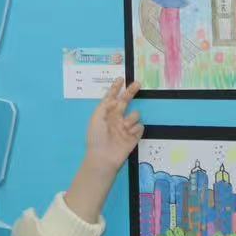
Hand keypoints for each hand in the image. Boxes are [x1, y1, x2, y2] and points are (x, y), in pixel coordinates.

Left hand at [63, 81, 142, 222]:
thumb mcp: (96, 118)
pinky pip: (140, 127)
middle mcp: (116, 118)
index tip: (120, 79)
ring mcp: (126, 127)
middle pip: (125, 101)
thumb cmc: (96, 137)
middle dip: (131, 92)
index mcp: (106, 114)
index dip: (115, 88)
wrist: (104, 157)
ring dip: (130, 118)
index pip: (111, 98)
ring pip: (135, 115)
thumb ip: (105, 106)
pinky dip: (135, 129)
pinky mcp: (134, 136)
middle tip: (137, 84)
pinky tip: (128, 135)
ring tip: (123, 127)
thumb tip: (114, 98)